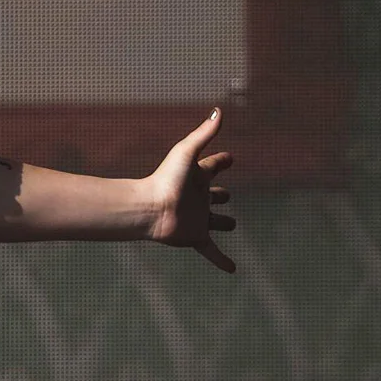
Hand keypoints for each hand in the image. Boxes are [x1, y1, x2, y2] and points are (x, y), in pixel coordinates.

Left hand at [141, 109, 235, 272]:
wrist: (149, 209)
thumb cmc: (164, 179)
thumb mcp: (186, 153)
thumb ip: (203, 132)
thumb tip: (219, 110)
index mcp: (198, 177)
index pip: (214, 166)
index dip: (222, 161)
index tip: (229, 157)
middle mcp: (199, 197)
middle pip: (216, 195)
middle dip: (221, 194)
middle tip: (224, 194)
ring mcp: (199, 218)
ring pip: (217, 221)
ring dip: (224, 222)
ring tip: (230, 223)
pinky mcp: (195, 236)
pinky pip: (212, 251)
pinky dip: (222, 260)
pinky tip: (232, 270)